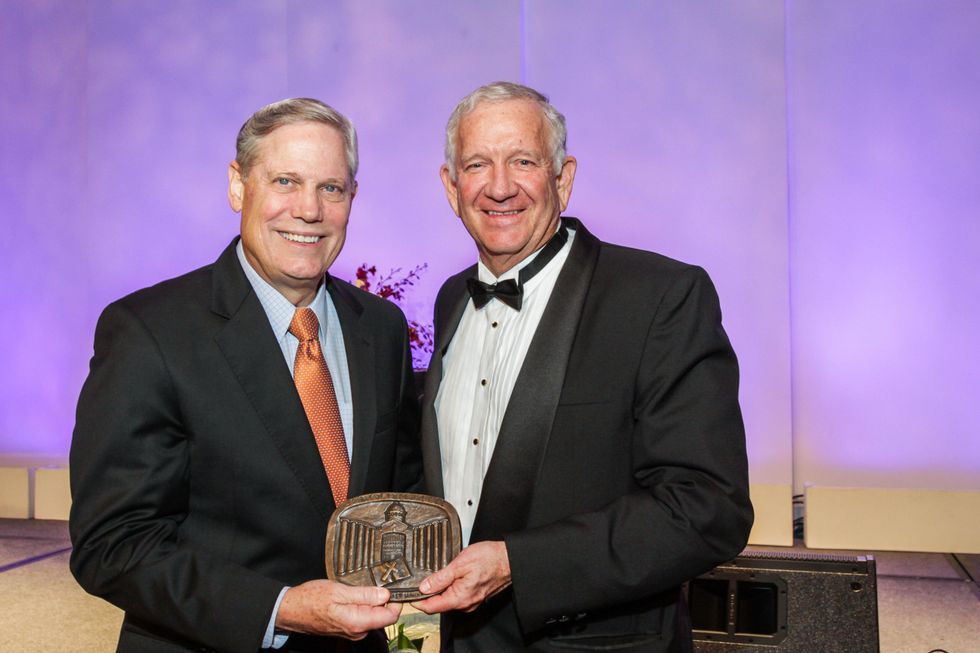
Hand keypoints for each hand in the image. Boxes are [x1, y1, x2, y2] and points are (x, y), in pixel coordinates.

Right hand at [276, 580, 401, 639]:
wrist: (291, 610)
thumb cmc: (311, 599)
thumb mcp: (339, 591)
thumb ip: (364, 594)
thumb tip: (386, 594)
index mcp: (358, 622)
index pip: (390, 616)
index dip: (395, 601)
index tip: (391, 587)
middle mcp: (357, 631)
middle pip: (383, 616)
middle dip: (382, 600)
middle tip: (371, 583)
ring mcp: (352, 631)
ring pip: (373, 616)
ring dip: (371, 602)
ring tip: (357, 589)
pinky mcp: (347, 629)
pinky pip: (363, 617)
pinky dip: (362, 606)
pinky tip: (351, 596)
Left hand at [412, 540, 510, 613]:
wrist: (510, 559)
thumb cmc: (489, 559)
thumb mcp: (460, 564)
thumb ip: (440, 577)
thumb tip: (423, 587)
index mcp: (460, 598)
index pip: (432, 607)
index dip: (418, 601)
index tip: (408, 594)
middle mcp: (466, 604)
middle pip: (439, 604)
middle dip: (428, 594)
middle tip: (419, 580)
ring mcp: (472, 601)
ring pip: (449, 599)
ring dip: (440, 590)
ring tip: (436, 575)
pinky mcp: (476, 596)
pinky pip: (458, 595)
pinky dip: (451, 588)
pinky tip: (451, 576)